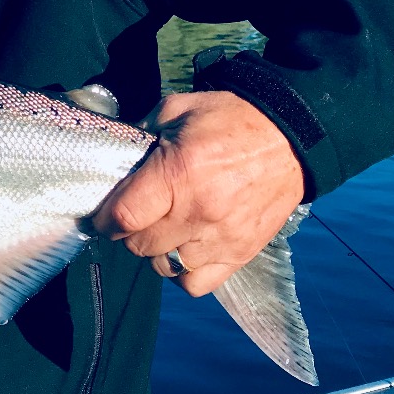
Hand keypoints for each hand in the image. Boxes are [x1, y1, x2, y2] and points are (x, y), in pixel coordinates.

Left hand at [90, 91, 305, 296]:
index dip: (104, 220)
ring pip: (165, 267)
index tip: (103, 215)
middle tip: (134, 218)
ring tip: (161, 232)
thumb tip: (115, 154)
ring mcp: (221, 238)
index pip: (125, 217)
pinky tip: (184, 249)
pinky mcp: (241, 254)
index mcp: (178, 173)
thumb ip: (141, 131)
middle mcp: (198, 212)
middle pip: (140, 246)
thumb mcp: (177, 109)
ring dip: (155, 253)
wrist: (290, 137)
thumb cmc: (228, 119)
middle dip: (127, 234)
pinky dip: (183, 273)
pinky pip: (197, 284)